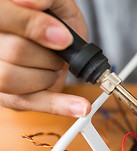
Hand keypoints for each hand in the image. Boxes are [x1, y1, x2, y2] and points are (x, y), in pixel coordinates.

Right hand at [0, 0, 89, 116]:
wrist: (60, 40)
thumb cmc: (55, 19)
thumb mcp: (56, 3)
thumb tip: (31, 4)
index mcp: (0, 15)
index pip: (3, 17)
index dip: (33, 26)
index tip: (63, 37)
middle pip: (15, 51)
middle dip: (50, 54)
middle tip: (61, 48)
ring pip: (12, 78)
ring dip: (48, 74)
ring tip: (55, 65)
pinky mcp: (5, 96)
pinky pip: (27, 102)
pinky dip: (58, 106)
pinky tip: (81, 107)